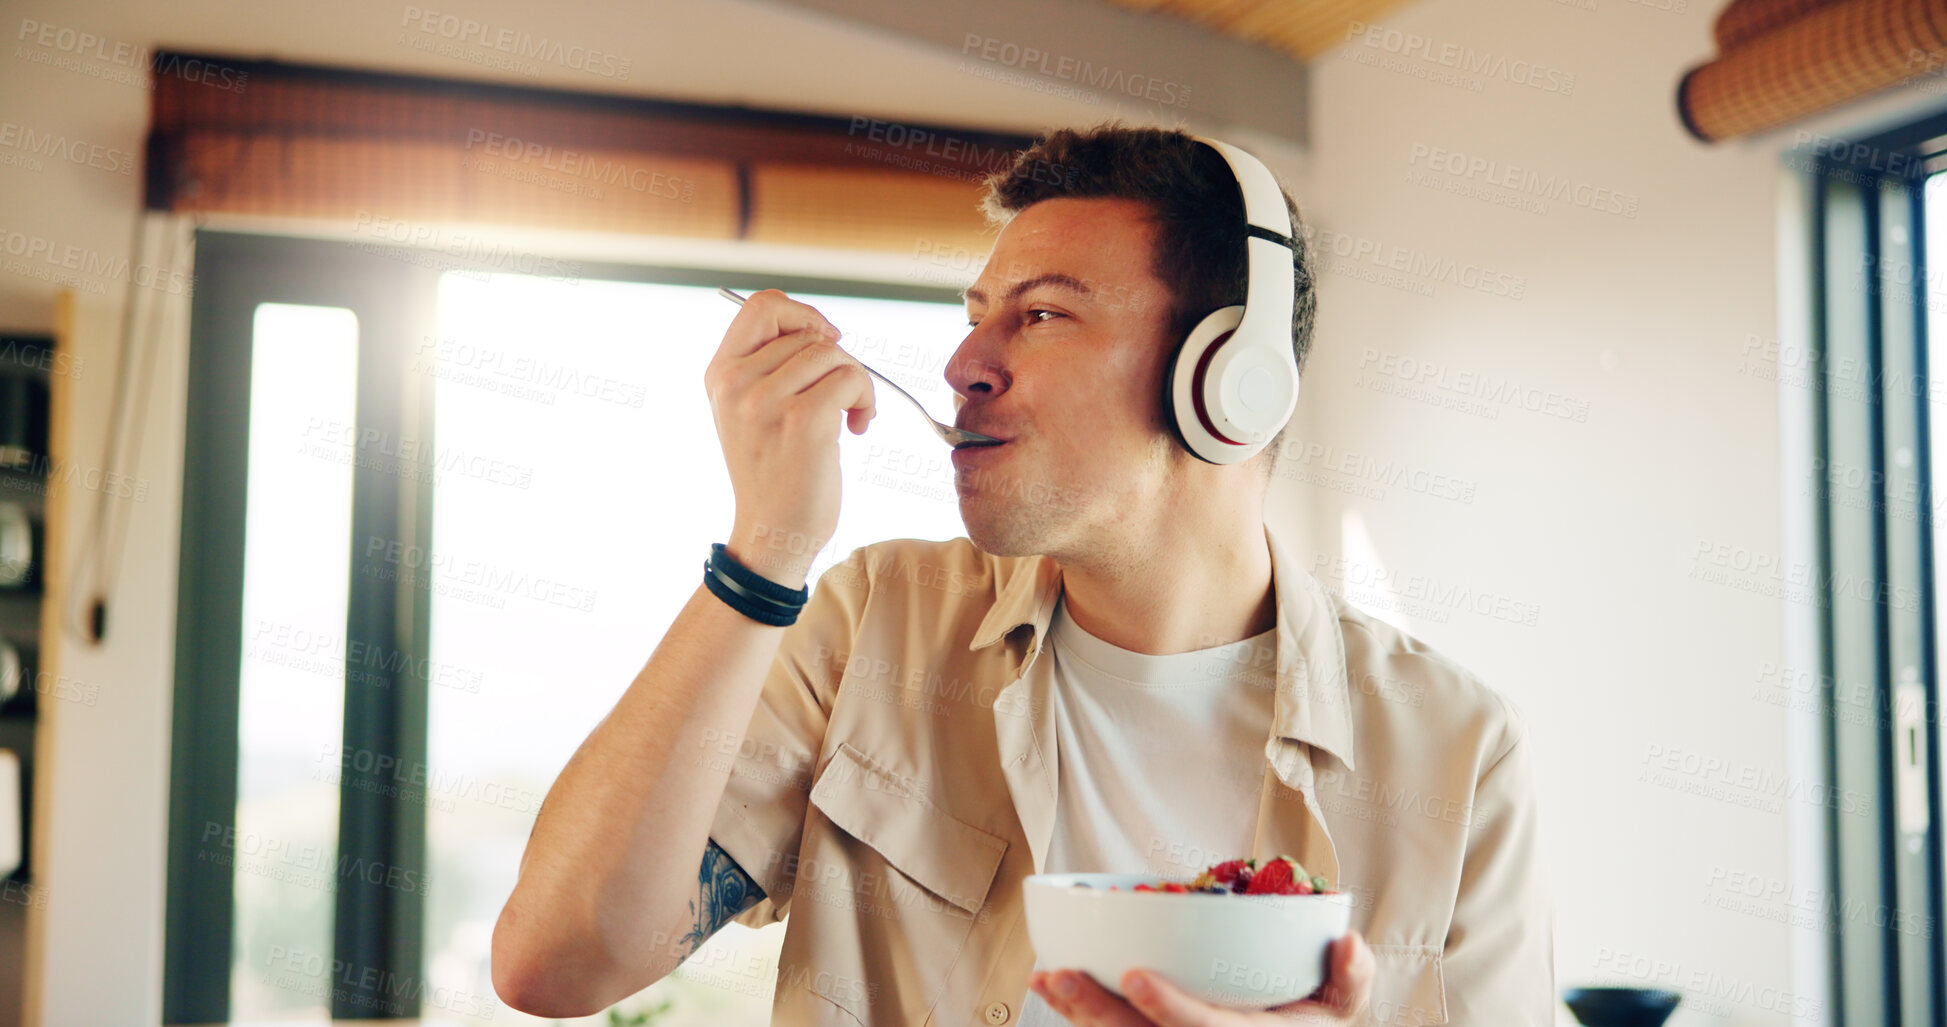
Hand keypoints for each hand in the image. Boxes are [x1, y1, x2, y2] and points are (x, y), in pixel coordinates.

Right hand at [704, 289, 875, 587]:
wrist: (772, 533)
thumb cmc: (772, 474)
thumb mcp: (749, 412)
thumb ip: (767, 367)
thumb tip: (817, 327)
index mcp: (719, 374)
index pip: (760, 306)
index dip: (802, 314)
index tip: (825, 342)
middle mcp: (735, 383)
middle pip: (807, 333)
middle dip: (838, 360)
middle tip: (842, 396)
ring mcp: (765, 401)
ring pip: (833, 355)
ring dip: (856, 382)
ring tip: (850, 415)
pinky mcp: (802, 421)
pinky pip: (850, 379)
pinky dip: (866, 400)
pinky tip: (858, 427)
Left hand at [1028, 930, 1374, 1025]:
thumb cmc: (1305, 1024)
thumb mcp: (1340, 1008)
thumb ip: (1350, 979)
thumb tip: (1348, 941)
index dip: (1170, 1008)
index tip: (1134, 975)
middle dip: (1098, 1014)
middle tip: (1061, 975)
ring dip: (1079, 1016)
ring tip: (1046, 978)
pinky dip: (1080, 1018)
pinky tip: (1051, 987)